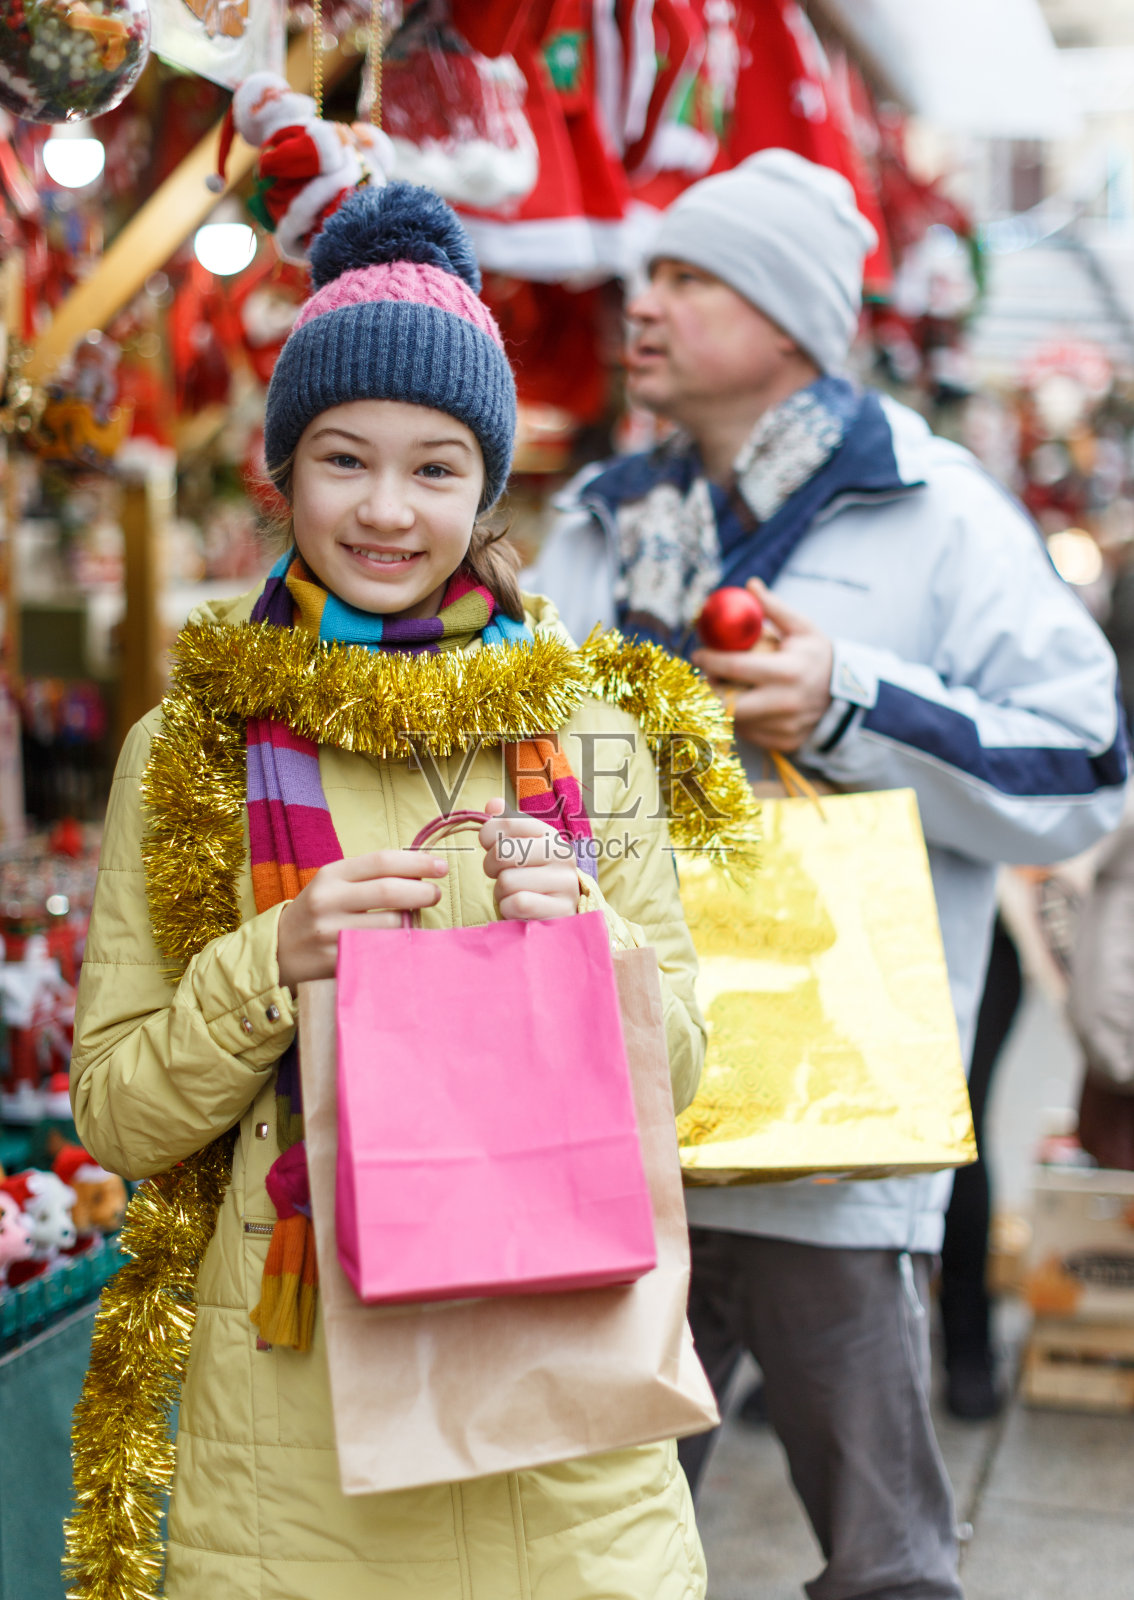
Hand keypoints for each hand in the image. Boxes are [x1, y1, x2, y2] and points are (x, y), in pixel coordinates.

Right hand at [276, 850, 448, 988]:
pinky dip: (398, 944)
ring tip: (414, 919)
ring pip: (390, 923)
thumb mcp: (335, 885)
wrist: (278, 950)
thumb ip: (371, 876)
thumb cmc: (318, 912)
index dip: (417, 862)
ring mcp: (331, 931)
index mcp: (331, 874)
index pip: (382, 861)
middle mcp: (328, 899)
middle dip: (422, 891)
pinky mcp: (335, 959)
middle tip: (436, 894)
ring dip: (412, 921)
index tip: (442, 866)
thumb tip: (421, 870)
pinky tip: (402, 941)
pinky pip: (380, 950)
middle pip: (389, 890)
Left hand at [479, 797, 580, 920]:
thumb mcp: (521, 848)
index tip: (489, 845)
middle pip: (502, 852)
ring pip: (507, 881)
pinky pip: (517, 904)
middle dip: (491, 867)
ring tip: (514, 894)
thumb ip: (505, 824)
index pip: (507, 822)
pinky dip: (508, 909)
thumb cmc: (533, 878)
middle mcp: (563, 856)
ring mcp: (565, 884)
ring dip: (500, 892)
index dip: (487, 835)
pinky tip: (519, 909)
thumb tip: (493, 805)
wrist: (559, 915)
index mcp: (552, 835)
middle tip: (499, 874)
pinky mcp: (561, 911)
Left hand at [692, 579, 832, 751]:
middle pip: (727, 702)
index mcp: (787, 672)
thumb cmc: (819, 658)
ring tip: (726, 686)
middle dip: (710, 688)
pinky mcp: (783, 742)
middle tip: (706, 675)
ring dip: (724, 704)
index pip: (735, 668)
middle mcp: (784, 703)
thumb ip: (774, 608)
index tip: (698, 652)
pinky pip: (749, 733)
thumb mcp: (803, 629)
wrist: (849, 697)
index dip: (711, 660)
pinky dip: (742, 719)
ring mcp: (783, 727)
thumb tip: (750, 585)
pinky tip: (747, 704)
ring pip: (735, 719)